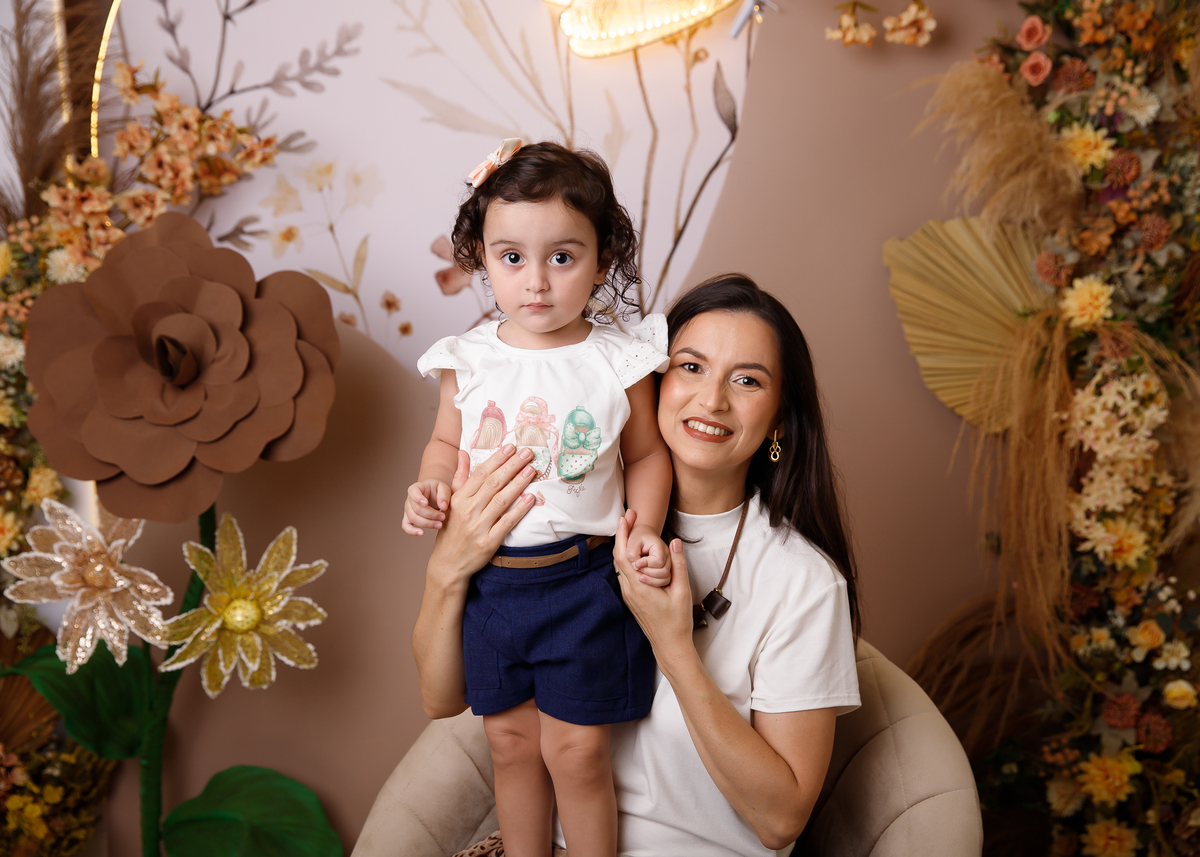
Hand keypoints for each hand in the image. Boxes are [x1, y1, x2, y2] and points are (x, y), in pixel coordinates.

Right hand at [403, 478, 450, 535]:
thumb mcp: (444, 488)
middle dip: (431, 515)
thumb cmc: (438, 490)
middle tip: (443, 517)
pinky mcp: (409, 518)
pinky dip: (412, 531)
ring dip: (427, 523)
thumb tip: (443, 507)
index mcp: (417, 488)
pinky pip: (406, 526)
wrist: (434, 495)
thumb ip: (444, 495)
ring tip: (440, 524)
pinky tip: (422, 533)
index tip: (426, 503)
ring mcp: (408, 509)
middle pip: (416, 509)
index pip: (413, 491)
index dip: (418, 498)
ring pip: (413, 518)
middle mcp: (410, 498)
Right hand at [427, 445, 538, 583]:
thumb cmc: (450, 531)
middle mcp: (468, 510)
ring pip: (502, 500)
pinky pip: (507, 522)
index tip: (510, 447)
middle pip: (493, 483)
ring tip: (532, 470)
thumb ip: (460, 478)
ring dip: (518, 483)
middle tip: (527, 452)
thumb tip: (463, 453)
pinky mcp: (488, 542)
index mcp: (458, 499)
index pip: (480, 474)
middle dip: (512, 465)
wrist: (447, 564)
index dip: (497, 459)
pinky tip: (531, 498)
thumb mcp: (450, 503)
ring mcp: (478, 527)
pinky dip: (519, 510)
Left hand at [614, 511, 694, 656]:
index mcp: (639, 587)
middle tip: (628, 517)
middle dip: (621, 535)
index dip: (622, 534)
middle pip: (617, 557)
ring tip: (630, 529)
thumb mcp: (682, 591)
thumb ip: (679, 565)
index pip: (623, 555)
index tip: (625, 517)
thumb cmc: (678, 620)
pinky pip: (624, 574)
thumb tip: (675, 542)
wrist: (669, 645)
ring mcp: (628, 595)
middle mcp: (629, 590)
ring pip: (619, 566)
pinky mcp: (631, 598)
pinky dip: (626, 558)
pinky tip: (634, 551)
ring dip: (622, 546)